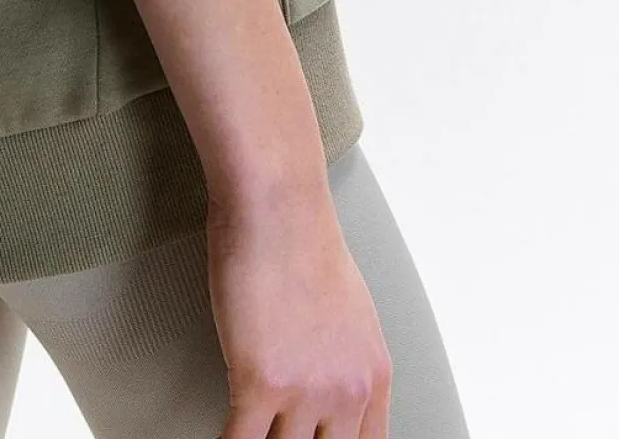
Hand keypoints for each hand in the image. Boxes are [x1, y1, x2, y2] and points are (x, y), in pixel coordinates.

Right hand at [206, 181, 392, 438]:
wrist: (279, 202)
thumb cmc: (304, 237)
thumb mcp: (352, 310)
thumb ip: (345, 360)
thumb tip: (325, 384)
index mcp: (373, 377)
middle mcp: (347, 392)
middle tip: (275, 435)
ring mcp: (305, 392)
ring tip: (246, 434)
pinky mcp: (260, 383)